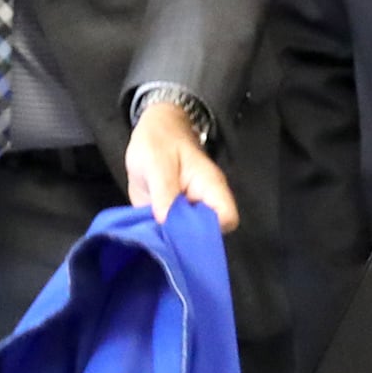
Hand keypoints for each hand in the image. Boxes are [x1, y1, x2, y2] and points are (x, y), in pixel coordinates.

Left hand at [125, 98, 237, 233]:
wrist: (152, 130)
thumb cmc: (159, 140)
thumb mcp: (157, 161)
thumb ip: (164, 191)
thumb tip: (167, 223)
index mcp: (210, 187)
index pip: (227, 218)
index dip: (209, 230)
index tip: (182, 233)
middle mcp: (203, 204)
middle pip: (207, 235)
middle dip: (185, 242)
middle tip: (160, 238)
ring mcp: (187, 212)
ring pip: (186, 239)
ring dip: (168, 241)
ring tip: (150, 237)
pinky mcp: (170, 217)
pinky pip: (168, 235)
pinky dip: (158, 238)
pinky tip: (144, 235)